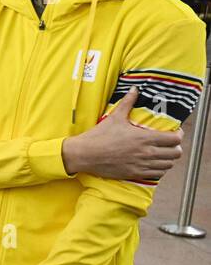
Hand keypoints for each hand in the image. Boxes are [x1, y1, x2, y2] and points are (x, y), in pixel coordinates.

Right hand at [61, 88, 182, 179]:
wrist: (85, 154)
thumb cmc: (99, 136)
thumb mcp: (115, 117)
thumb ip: (128, 103)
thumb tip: (134, 89)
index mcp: (144, 137)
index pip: (174, 139)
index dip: (178, 135)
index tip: (175, 133)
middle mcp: (146, 153)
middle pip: (175, 153)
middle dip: (176, 148)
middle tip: (170, 144)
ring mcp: (141, 165)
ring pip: (168, 165)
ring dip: (168, 159)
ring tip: (163, 154)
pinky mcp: (135, 174)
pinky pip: (157, 174)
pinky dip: (159, 169)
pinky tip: (154, 164)